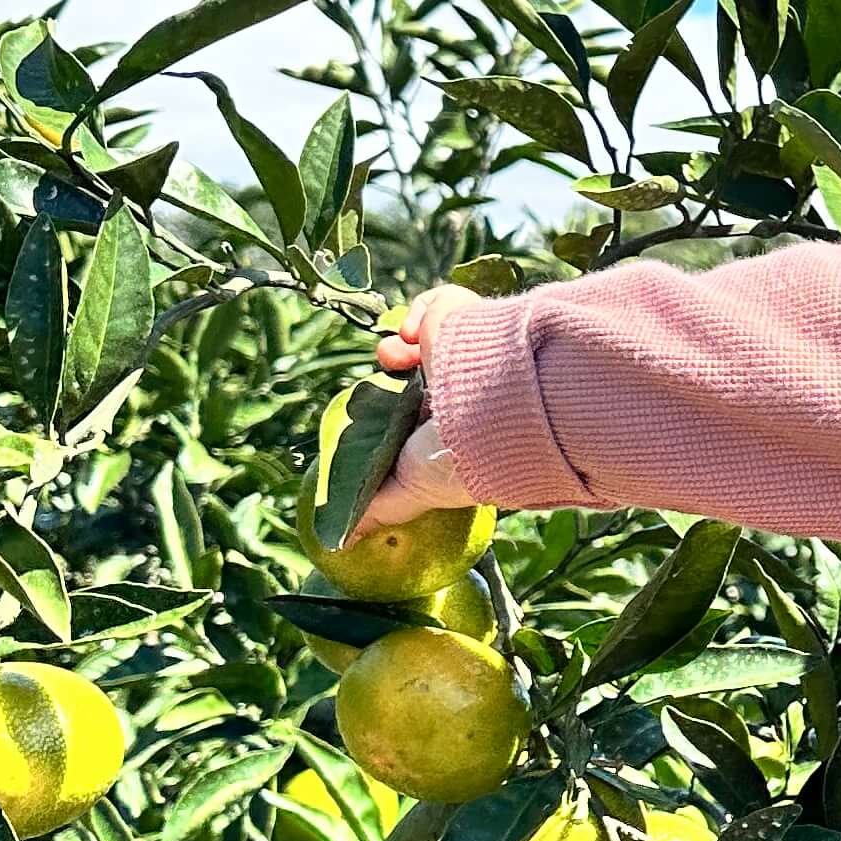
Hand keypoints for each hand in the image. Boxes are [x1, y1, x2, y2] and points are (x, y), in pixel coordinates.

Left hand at [351, 291, 481, 532]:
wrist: (496, 413)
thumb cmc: (459, 460)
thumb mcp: (409, 491)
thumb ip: (379, 505)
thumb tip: (343, 538)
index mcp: (448, 428)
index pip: (410, 413)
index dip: (389, 411)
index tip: (374, 415)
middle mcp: (457, 390)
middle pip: (411, 372)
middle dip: (389, 372)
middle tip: (385, 373)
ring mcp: (464, 352)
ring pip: (420, 335)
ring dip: (398, 345)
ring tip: (397, 355)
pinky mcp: (468, 318)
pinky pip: (439, 302)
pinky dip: (422, 311)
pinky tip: (415, 334)